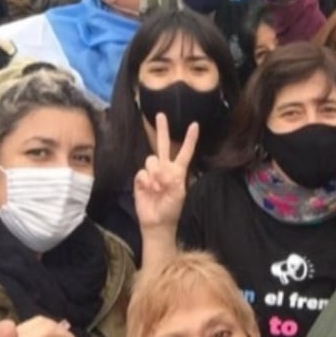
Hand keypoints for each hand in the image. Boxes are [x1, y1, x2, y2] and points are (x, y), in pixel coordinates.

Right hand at [134, 113, 198, 230]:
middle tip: (161, 115)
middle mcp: (165, 168)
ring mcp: (152, 173)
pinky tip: (149, 190)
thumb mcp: (179, 193)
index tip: (195, 125)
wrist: (156, 221)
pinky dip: (146, 181)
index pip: (185, 152)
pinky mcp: (140, 179)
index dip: (190, 139)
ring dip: (154, 174)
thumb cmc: (171, 208)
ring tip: (158, 188)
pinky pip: (142, 172)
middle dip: (163, 130)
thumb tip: (160, 170)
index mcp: (178, 171)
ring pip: (151, 160)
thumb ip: (172, 179)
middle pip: (163, 145)